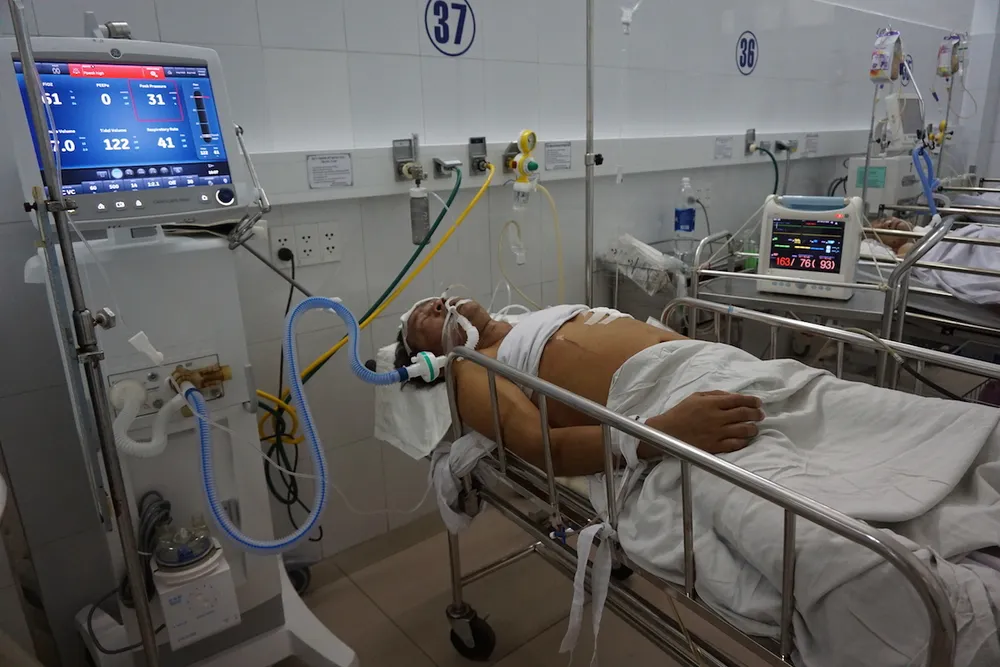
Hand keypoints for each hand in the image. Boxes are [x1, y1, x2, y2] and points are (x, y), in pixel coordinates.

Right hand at [644, 391, 763, 454]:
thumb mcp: (696, 397)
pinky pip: (735, 444)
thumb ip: (715, 394)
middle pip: (744, 414)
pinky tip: (745, 439)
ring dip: (753, 428)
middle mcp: (717, 418)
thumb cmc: (681, 412)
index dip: (752, 400)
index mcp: (712, 403)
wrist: (667, 432)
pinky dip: (744, 441)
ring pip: (743, 430)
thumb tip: (733, 396)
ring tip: (755, 427)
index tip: (758, 402)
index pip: (738, 400)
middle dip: (756, 414)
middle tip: (760, 414)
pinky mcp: (714, 446)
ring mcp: (716, 433)